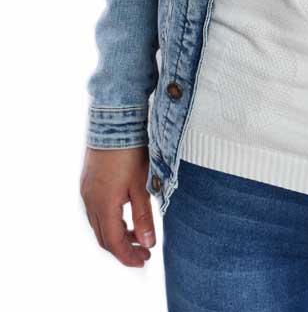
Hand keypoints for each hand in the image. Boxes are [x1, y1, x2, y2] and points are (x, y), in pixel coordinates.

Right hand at [79, 145, 155, 267]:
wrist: (113, 121)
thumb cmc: (130, 151)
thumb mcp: (142, 184)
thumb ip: (143, 215)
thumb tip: (147, 243)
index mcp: (104, 204)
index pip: (114, 242)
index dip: (128, 255)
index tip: (143, 260)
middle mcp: (90, 201)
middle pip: (104, 237)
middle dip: (123, 249)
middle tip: (143, 252)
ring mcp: (86, 192)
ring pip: (99, 225)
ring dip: (116, 235)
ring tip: (137, 235)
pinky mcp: (87, 182)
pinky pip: (96, 211)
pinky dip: (110, 220)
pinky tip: (124, 216)